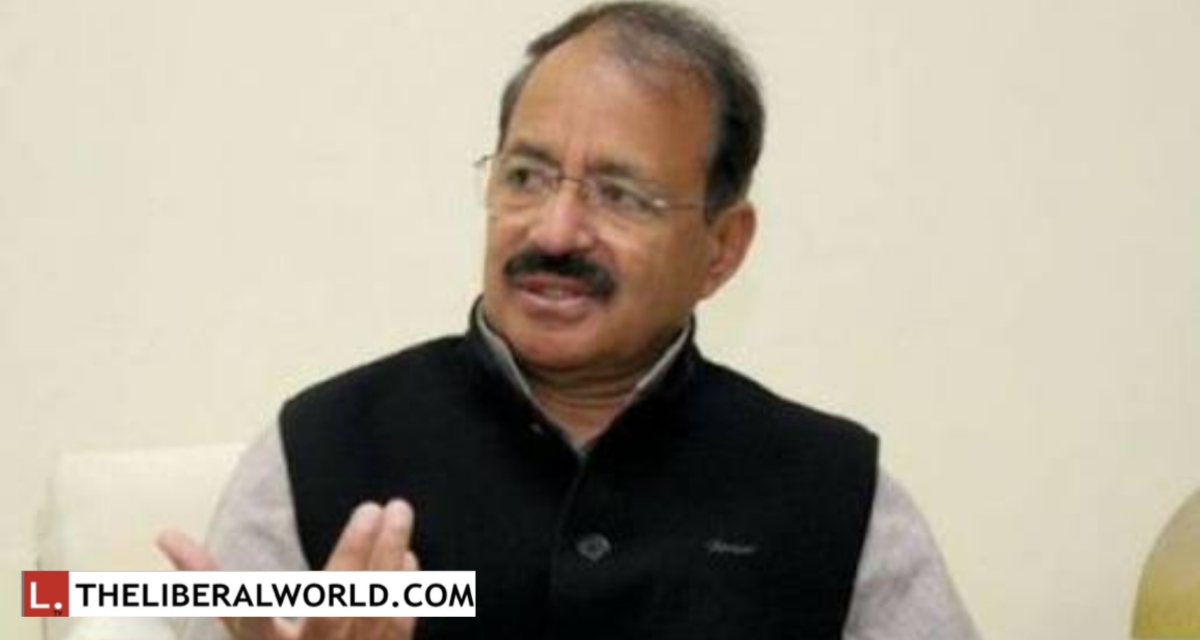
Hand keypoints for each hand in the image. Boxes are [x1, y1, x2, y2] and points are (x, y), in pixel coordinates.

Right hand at [158, 499, 419, 639]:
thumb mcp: (243, 632)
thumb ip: (210, 586)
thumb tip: (167, 536)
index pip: (249, 613)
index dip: (248, 579)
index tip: (249, 539)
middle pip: (333, 604)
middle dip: (355, 553)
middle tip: (373, 506)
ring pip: (374, 610)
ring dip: (389, 560)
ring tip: (398, 514)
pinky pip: (396, 630)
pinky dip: (404, 592)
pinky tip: (408, 558)